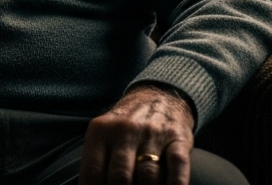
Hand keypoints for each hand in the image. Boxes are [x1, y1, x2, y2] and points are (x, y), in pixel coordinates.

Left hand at [80, 85, 196, 184]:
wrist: (160, 95)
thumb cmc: (126, 126)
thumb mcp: (104, 134)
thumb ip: (96, 163)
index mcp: (101, 130)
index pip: (93, 173)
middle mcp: (126, 130)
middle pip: (120, 177)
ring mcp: (153, 134)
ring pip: (148, 177)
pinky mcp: (178, 138)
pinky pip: (177, 167)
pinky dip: (175, 184)